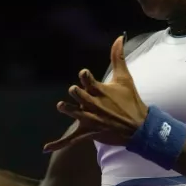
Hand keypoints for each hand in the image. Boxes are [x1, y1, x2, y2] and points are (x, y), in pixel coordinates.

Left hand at [43, 36, 148, 152]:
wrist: (138, 127)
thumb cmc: (131, 101)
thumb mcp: (125, 78)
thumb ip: (118, 57)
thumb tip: (119, 37)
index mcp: (101, 91)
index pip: (87, 79)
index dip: (84, 76)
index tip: (84, 74)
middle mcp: (94, 104)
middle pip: (78, 95)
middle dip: (76, 93)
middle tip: (75, 91)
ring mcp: (91, 119)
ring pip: (73, 113)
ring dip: (67, 109)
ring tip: (61, 106)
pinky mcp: (89, 132)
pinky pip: (71, 139)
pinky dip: (58, 144)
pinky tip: (46, 148)